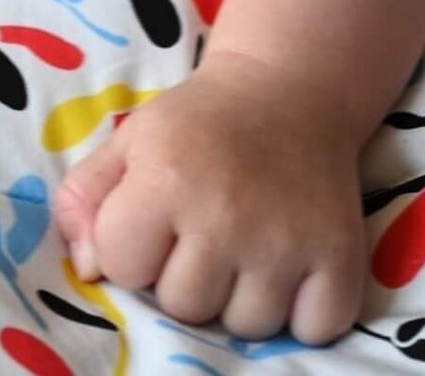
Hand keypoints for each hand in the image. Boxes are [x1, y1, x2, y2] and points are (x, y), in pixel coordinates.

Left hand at [54, 51, 366, 344]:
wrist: (288, 92)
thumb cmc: (198, 124)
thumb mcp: (129, 141)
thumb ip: (85, 199)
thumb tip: (86, 270)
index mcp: (165, 177)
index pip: (120, 267)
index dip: (131, 249)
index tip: (155, 220)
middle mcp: (226, 214)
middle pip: (183, 307)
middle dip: (183, 278)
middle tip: (203, 232)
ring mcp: (287, 242)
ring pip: (244, 326)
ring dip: (239, 298)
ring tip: (244, 245)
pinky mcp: (339, 259)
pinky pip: (310, 332)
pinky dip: (301, 313)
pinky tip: (288, 268)